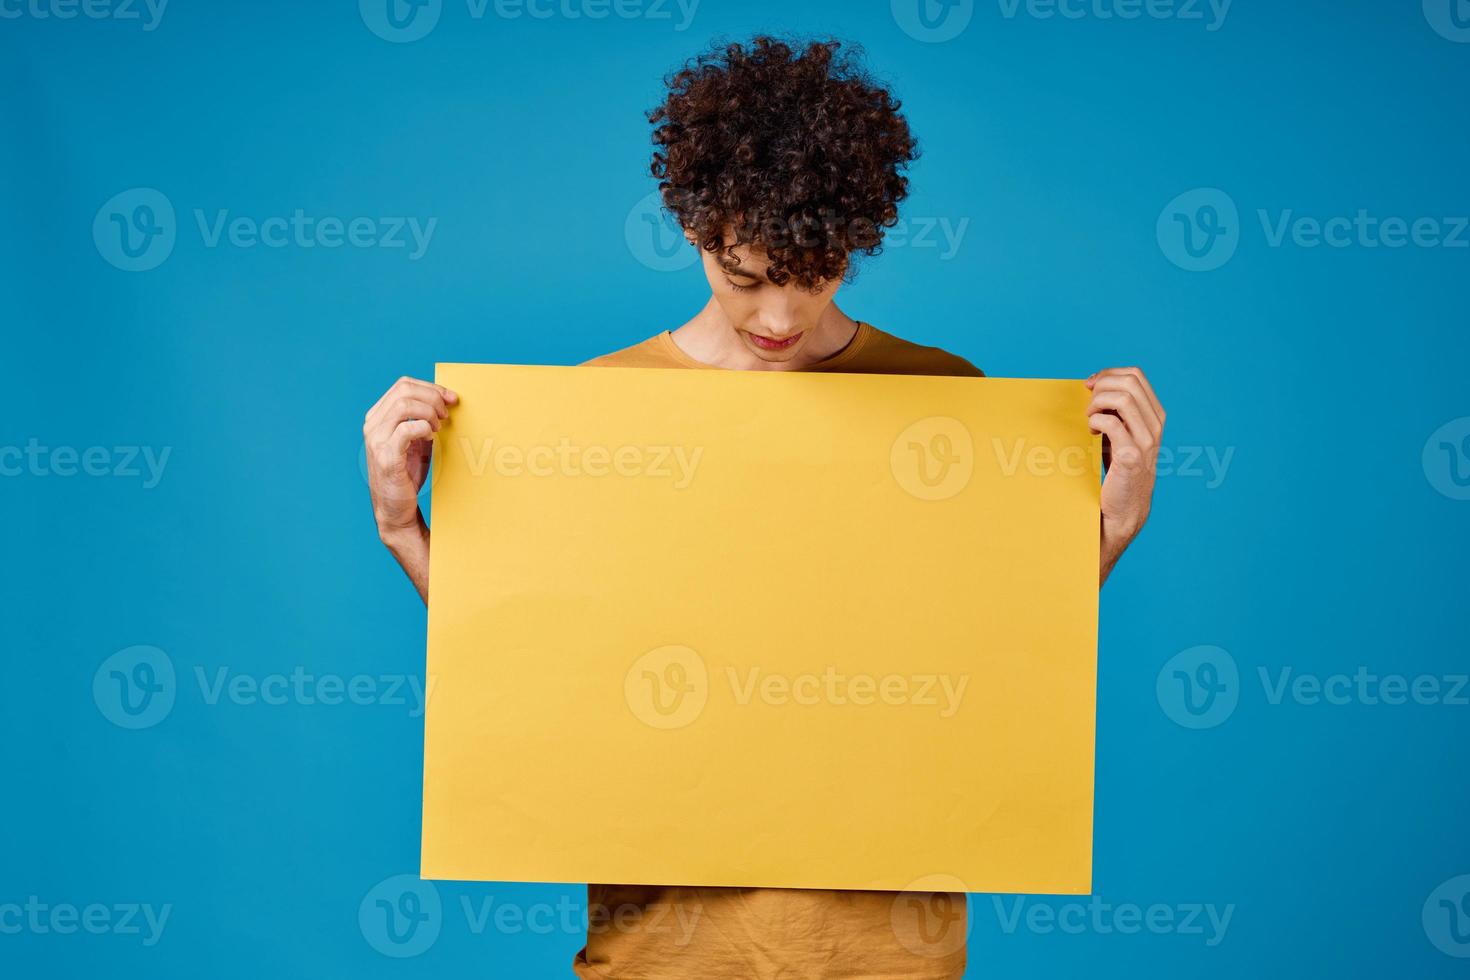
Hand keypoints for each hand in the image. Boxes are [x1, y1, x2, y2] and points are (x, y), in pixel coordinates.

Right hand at [362, 375, 457, 542]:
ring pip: (404, 405)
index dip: (431, 387)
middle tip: (446, 414)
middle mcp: (372, 425)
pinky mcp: (386, 456)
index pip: (403, 385)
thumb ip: (423, 419)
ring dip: (429, 412)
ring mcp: (376, 440)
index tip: (451, 398)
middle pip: (404, 390)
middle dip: (433, 397)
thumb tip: (447, 399)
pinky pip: (407, 429)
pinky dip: (424, 428)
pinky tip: (430, 438)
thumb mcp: (415, 440)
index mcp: (377, 416)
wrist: (396, 508)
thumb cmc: (407, 473)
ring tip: (438, 427)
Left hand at [1085, 367, 1164, 583]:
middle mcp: (1155, 426)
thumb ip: (1117, 410)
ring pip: (1122, 399)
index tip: (1090, 384)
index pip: (1136, 376)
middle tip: (1087, 401)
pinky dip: (1095, 421)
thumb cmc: (1118, 468)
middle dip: (1101, 385)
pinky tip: (1091, 431)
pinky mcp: (1131, 457)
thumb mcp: (1122, 433)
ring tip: (1089, 417)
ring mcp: (1146, 441)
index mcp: (1155, 415)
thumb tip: (1094, 383)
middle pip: (1129, 382)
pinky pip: (1111, 423)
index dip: (1108, 374)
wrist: (1124, 508)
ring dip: (1097, 403)